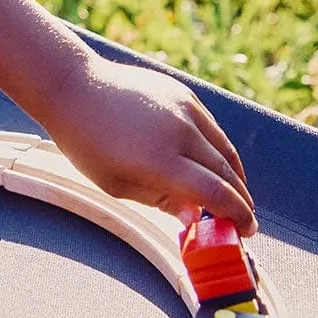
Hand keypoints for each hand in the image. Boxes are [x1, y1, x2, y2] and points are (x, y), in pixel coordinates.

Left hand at [42, 54, 256, 233]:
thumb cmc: (85, 140)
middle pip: (226, 172)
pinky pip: (210, 126)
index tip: (246, 231)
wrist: (71, 86)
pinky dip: (218, 148)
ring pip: (224, 148)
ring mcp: (183, 108)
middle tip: (244, 218)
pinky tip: (213, 163)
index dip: (237, 215)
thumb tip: (195, 217)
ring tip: (233, 194)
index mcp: (160, 159)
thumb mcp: (115, 183)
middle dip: (241, 200)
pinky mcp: (182, 93)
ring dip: (234, 175)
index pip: (216, 193)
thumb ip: (160, 201)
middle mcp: (179, 131)